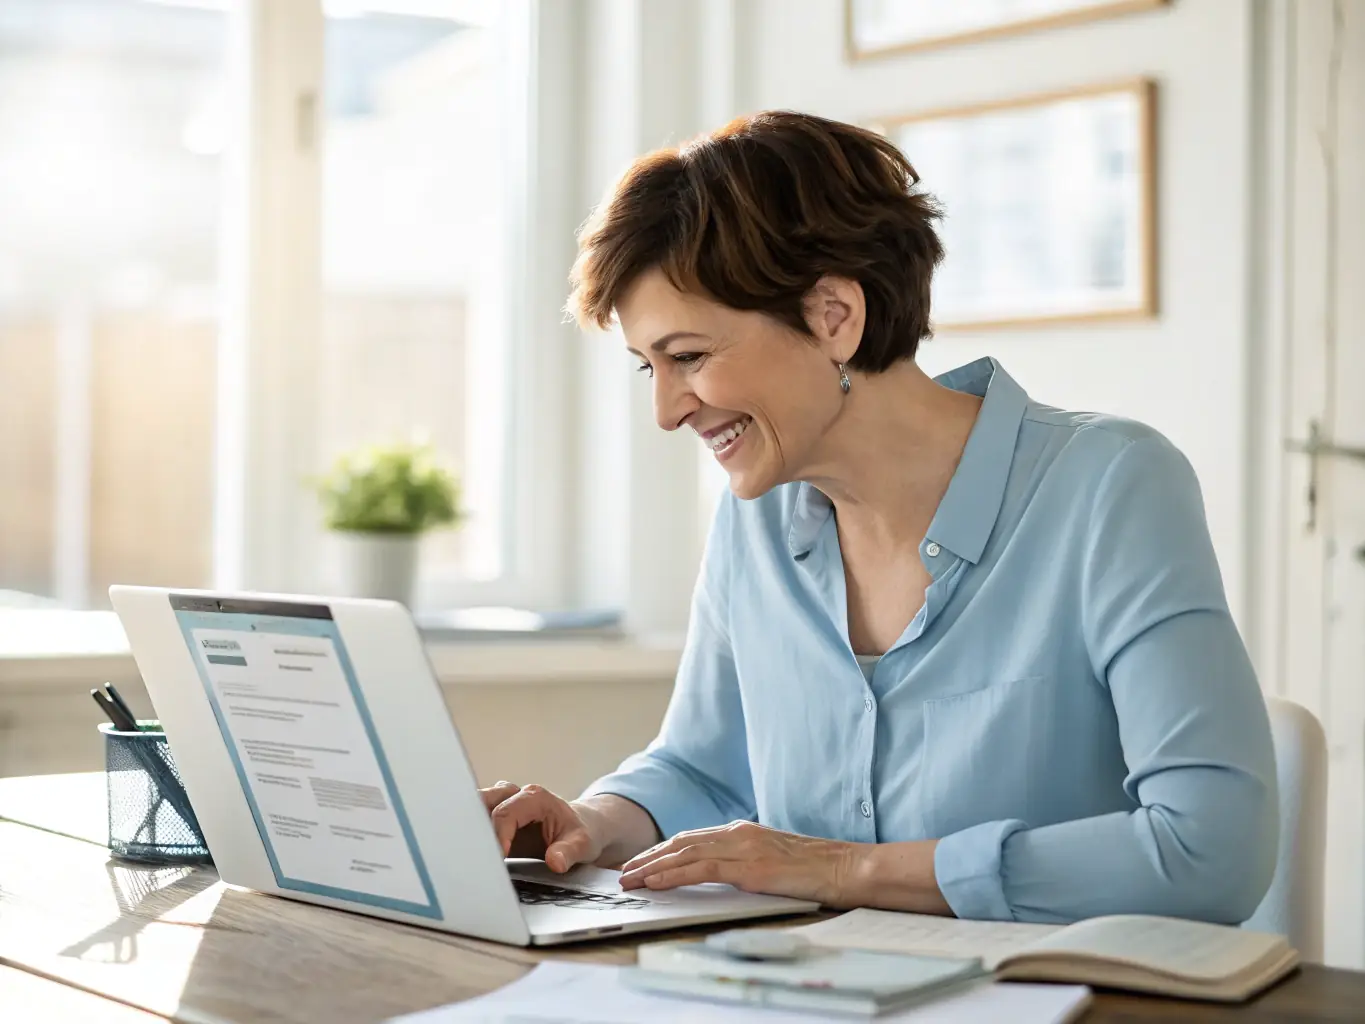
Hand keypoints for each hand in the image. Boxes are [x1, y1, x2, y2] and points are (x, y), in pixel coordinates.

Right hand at [479, 781, 604, 872]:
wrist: (581, 829)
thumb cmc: (581, 833)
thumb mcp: (583, 844)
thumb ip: (569, 851)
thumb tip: (555, 861)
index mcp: (534, 798)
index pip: (505, 813)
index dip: (497, 836)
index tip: (497, 859)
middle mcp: (514, 795)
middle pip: (483, 803)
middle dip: (474, 825)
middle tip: (469, 852)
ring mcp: (503, 804)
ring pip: (474, 808)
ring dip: (469, 828)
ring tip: (466, 852)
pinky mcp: (496, 818)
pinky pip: (476, 820)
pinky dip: (471, 834)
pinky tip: (468, 853)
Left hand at [618, 820, 857, 905]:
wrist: (842, 868)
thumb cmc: (812, 869)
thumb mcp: (771, 858)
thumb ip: (744, 859)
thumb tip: (720, 872)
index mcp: (742, 830)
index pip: (691, 838)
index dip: (662, 850)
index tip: (641, 862)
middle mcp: (737, 833)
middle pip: (681, 842)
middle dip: (649, 857)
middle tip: (624, 872)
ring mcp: (742, 848)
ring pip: (684, 854)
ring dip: (652, 867)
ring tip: (630, 880)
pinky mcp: (748, 868)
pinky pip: (701, 870)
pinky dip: (674, 875)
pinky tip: (655, 883)